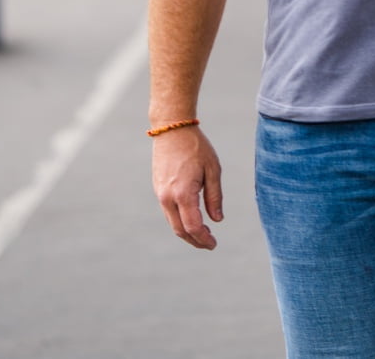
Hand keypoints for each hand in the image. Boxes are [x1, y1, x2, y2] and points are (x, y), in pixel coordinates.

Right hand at [152, 125, 222, 248]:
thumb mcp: (213, 169)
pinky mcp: (157, 189)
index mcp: (183, 193)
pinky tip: (191, 218)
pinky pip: (168, 211)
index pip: (193, 226)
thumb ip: (215, 196)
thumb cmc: (196, 147)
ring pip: (172, 222)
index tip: (214, 244)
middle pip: (180, 230)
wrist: (172, 129)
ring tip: (203, 233)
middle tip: (210, 244)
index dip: (203, 239)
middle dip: (195, 240)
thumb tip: (217, 220)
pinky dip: (179, 220)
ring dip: (187, 232)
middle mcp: (168, 197)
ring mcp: (160, 194)